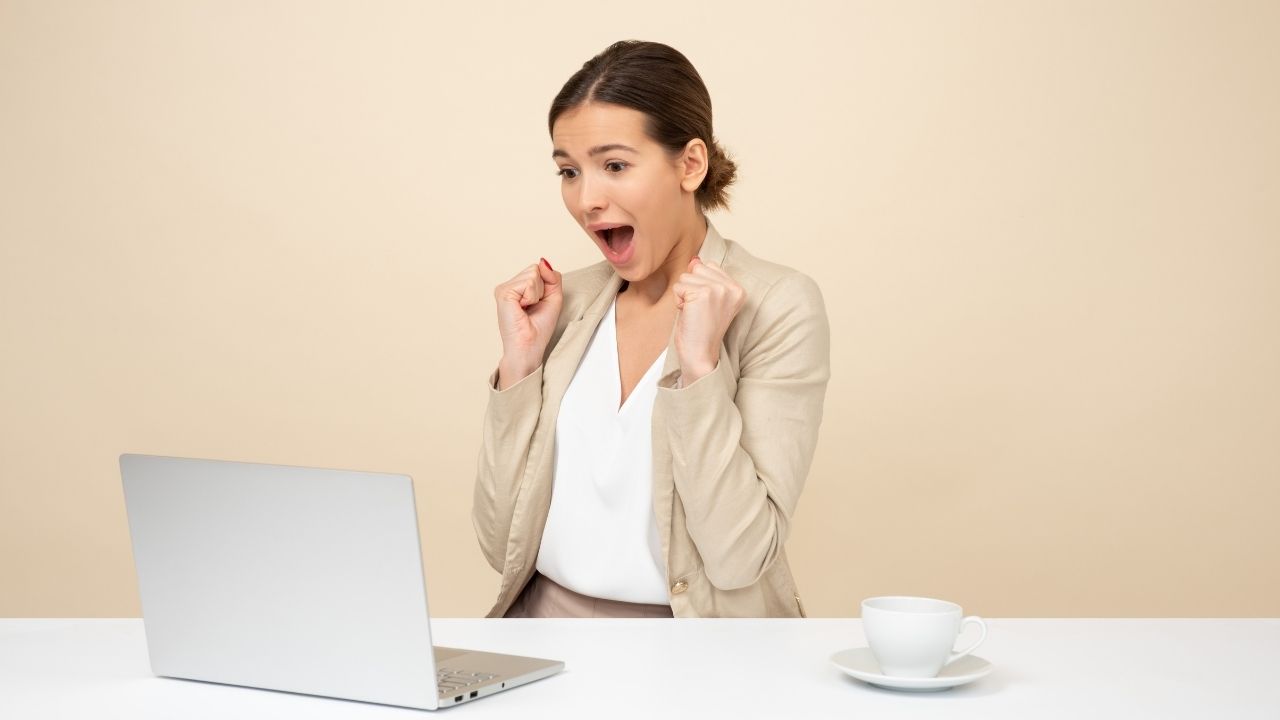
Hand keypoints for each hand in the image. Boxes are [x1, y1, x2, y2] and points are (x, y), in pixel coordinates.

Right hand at [494, 258, 561, 387]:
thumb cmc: (539, 328)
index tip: (538, 304)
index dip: (546, 286)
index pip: (538, 270)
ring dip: (537, 294)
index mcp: (517, 287)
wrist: (529, 347)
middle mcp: (508, 286)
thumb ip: (551, 277)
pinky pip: (529, 282)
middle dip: (542, 289)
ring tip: (527, 309)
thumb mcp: (553, 297)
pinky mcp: (503, 292)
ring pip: (533, 273)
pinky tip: (522, 308)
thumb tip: (542, 261)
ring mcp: (503, 288)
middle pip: (535, 269)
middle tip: (532, 307)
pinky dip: (532, 296)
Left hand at [671, 257, 745, 384]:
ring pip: (686, 277)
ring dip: (684, 295)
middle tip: (699, 311)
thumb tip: (695, 259)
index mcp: (738, 289)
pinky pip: (678, 287)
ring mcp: (718, 289)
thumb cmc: (702, 330)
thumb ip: (705, 278)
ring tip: (694, 313)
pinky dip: (678, 301)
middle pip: (697, 269)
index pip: (709, 267)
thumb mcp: (709, 300)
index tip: (707, 307)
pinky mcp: (703, 294)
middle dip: (691, 289)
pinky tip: (689, 315)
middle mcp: (731, 287)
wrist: (700, 354)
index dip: (700, 285)